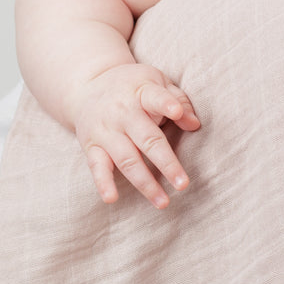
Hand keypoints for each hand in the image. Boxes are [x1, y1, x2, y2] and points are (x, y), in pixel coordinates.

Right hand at [71, 62, 201, 207]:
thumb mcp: (155, 82)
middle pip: (147, 139)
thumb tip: (194, 123)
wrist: (88, 85)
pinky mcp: (92, 146)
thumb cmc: (133, 86)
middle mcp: (122, 112)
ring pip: (127, 159)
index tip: (178, 113)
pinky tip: (112, 199)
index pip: (155, 97)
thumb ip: (177, 100)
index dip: (167, 105)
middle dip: (166, 163)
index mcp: (141, 92)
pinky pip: (97, 166)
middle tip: (183, 184)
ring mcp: (106, 130)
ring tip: (163, 202)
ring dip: (145, 183)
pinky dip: (103, 183)